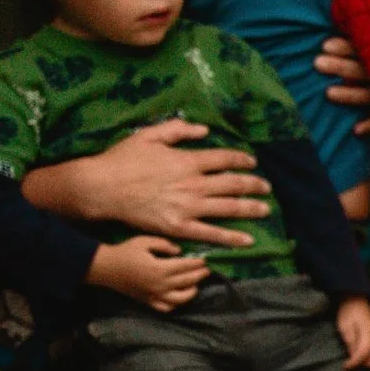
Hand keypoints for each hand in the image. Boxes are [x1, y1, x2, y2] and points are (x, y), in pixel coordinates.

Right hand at [73, 120, 268, 248]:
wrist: (102, 188)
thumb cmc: (123, 159)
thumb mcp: (149, 135)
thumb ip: (178, 130)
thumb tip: (204, 130)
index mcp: (187, 161)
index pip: (224, 159)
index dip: (242, 161)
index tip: (253, 163)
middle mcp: (193, 184)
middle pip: (233, 184)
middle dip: (254, 185)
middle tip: (267, 187)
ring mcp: (189, 207)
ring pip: (229, 208)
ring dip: (251, 208)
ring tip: (265, 209)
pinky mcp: (180, 228)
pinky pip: (212, 234)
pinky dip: (232, 237)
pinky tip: (248, 240)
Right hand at [88, 235, 208, 310]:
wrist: (106, 267)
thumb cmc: (125, 252)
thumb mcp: (144, 241)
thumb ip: (164, 244)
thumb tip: (179, 251)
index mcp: (160, 269)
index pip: (186, 266)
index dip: (198, 263)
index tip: (206, 260)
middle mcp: (161, 285)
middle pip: (187, 281)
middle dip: (199, 275)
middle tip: (206, 270)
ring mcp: (156, 296)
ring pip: (181, 299)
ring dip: (192, 292)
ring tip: (195, 285)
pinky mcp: (149, 302)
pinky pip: (167, 308)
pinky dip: (176, 304)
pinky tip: (179, 297)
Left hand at [316, 37, 369, 134]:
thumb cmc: (363, 72)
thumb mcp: (358, 58)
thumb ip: (347, 52)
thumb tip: (321, 47)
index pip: (358, 48)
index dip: (343, 47)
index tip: (325, 47)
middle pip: (360, 69)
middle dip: (339, 66)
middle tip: (317, 64)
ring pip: (368, 94)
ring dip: (349, 94)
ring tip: (328, 93)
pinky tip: (356, 130)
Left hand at [337, 296, 369, 368]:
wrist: (357, 303)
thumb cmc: (348, 314)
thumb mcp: (345, 327)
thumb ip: (350, 342)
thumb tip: (353, 357)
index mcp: (368, 335)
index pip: (362, 355)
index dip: (353, 364)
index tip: (345, 366)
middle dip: (363, 367)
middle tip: (353, 365)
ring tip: (361, 365)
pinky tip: (369, 363)